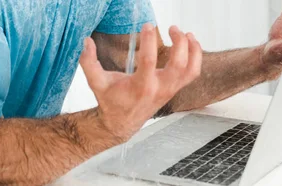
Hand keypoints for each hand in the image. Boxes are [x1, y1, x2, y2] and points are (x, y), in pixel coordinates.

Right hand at [79, 24, 202, 140]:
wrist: (121, 123)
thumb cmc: (111, 101)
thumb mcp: (96, 82)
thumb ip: (88, 61)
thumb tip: (86, 41)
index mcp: (140, 87)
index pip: (148, 61)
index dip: (149, 40)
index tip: (147, 26)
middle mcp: (158, 89)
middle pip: (178, 65)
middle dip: (179, 43)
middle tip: (172, 28)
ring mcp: (169, 90)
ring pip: (190, 70)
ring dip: (193, 50)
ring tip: (186, 34)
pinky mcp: (174, 89)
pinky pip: (192, 73)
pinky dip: (195, 58)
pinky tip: (189, 44)